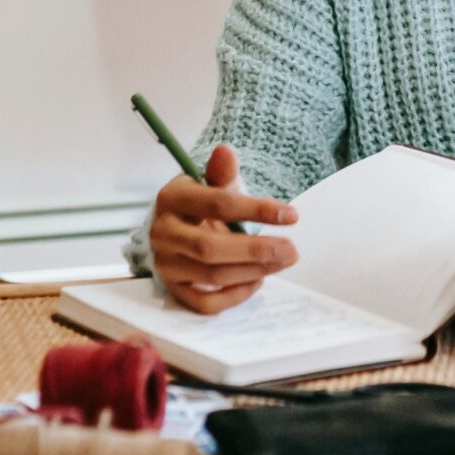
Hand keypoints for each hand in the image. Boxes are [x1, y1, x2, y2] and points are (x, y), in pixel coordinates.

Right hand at [148, 143, 299, 313]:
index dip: (257, 210)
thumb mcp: (211, 182)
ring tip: (282, 261)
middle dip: (257, 249)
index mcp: (172, 199)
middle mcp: (163, 233)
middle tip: (292, 249)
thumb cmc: (201, 204)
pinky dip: (235, 296)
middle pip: (211, 247)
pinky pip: (205, 303)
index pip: (218, 204)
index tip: (291, 215)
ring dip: (253, 271)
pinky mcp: (172, 289)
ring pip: (211, 276)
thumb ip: (221, 172)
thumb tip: (225, 151)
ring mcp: (165, 264)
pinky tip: (258, 280)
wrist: (178, 227)